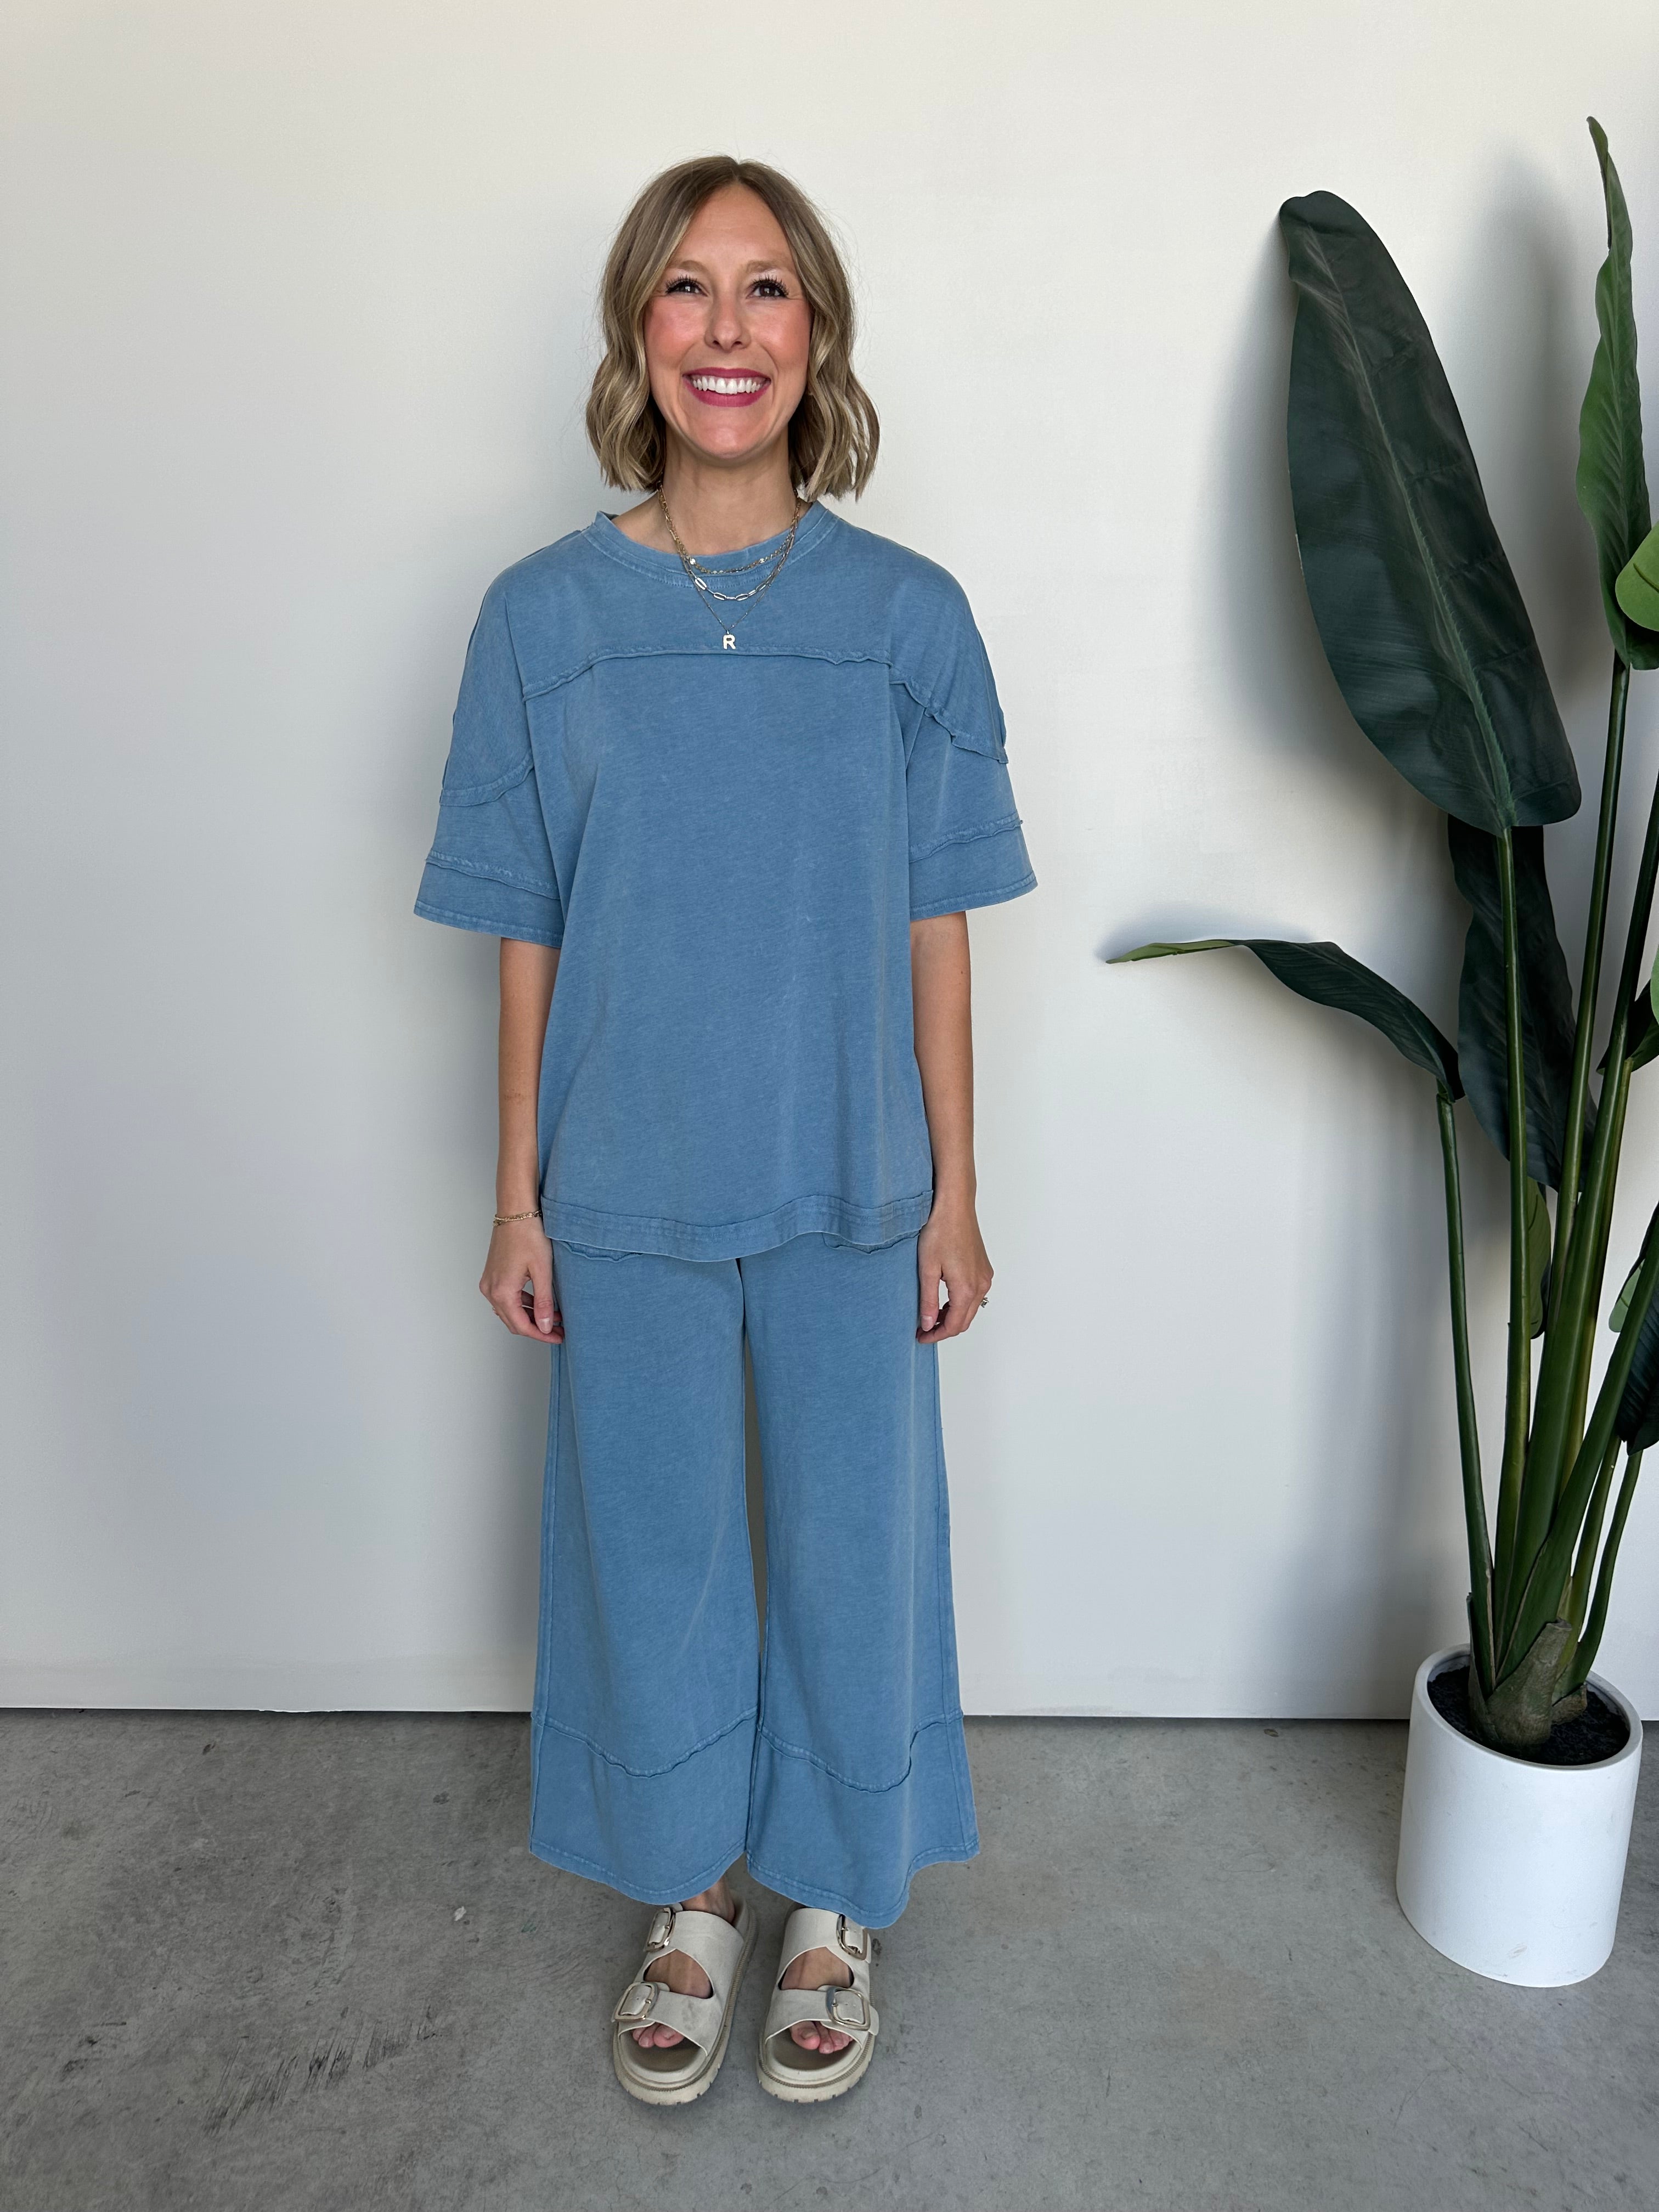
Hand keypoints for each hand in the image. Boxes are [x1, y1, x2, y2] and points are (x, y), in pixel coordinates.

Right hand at [480, 1219, 561, 1341]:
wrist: (515, 1213)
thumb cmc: (528, 1236)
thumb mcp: (542, 1271)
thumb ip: (543, 1302)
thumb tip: (544, 1327)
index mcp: (502, 1292)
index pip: (521, 1325)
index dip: (541, 1335)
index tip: (557, 1336)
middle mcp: (490, 1290)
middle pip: (513, 1321)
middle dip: (536, 1328)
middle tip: (557, 1330)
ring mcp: (489, 1283)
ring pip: (509, 1311)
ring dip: (530, 1316)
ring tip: (553, 1316)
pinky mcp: (492, 1276)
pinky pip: (506, 1299)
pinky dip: (522, 1304)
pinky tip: (539, 1302)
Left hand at [917, 1193, 991, 1341]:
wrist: (954, 1207)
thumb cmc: (940, 1231)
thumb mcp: (927, 1269)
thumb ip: (928, 1300)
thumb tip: (928, 1324)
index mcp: (966, 1288)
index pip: (954, 1325)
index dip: (936, 1335)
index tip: (920, 1336)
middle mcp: (981, 1285)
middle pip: (965, 1321)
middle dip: (944, 1329)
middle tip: (923, 1329)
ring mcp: (984, 1276)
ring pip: (971, 1309)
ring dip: (952, 1316)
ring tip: (931, 1314)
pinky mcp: (984, 1269)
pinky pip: (974, 1295)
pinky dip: (960, 1303)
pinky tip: (944, 1298)